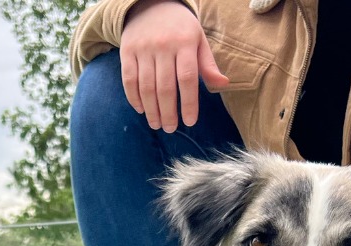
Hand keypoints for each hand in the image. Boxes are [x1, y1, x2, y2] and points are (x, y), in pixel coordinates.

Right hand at [119, 0, 230, 131]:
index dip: (189, 103)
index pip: (187, 79)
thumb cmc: (180, 27)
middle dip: (168, 112)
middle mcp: (163, 46)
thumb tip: (222, 84)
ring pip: (146, 86)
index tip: (190, 122)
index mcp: (185, 43)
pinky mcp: (127, 51)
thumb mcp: (198, 40)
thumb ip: (208, 64)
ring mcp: (143, 49)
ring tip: (156, 124)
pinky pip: (129, 80)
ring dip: (151, 110)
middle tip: (170, 129)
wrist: (150, 4)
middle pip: (165, 87)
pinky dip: (134, 98)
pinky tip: (141, 109)